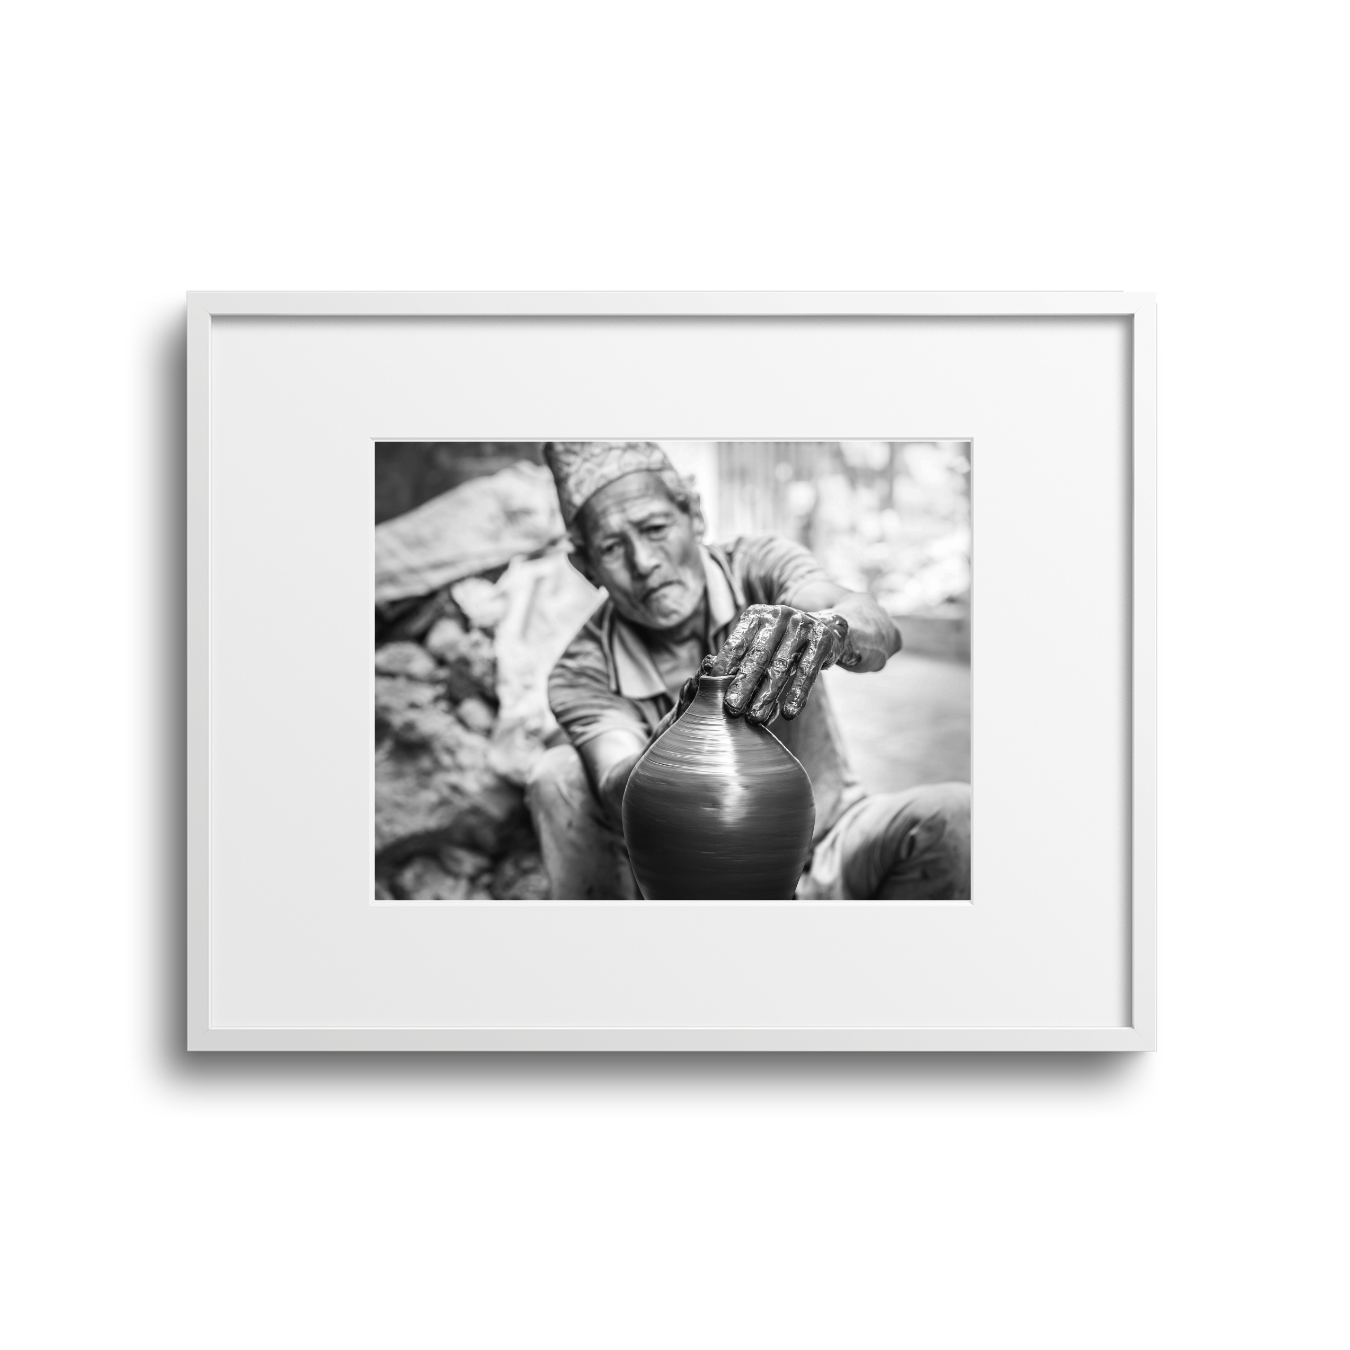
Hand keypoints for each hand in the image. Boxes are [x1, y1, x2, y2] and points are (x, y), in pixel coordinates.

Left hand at [709, 604, 852, 724]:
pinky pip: (808, 671)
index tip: (711, 689)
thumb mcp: (764, 644)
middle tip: (731, 708)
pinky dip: (797, 694)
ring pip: (781, 666)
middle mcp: (779, 615)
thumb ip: (744, 661)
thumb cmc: (785, 643)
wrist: (831, 628)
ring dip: (767, 695)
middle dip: (743, 684)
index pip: (736, 643)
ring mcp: (802, 624)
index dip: (724, 667)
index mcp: (757, 614)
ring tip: (756, 718)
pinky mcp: (822, 639)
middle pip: (757, 656)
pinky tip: (788, 713)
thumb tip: (717, 689)